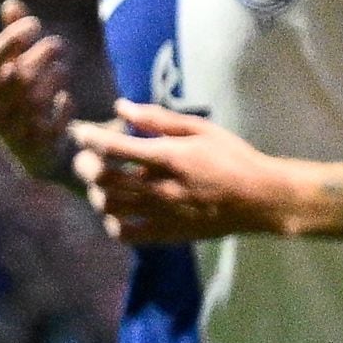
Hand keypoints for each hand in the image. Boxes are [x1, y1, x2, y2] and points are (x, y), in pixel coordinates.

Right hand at [0, 0, 74, 184]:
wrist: (39, 155)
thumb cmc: (23, 101)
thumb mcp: (15, 69)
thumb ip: (12, 39)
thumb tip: (10, 3)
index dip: (11, 40)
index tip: (35, 24)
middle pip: (14, 77)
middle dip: (38, 56)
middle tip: (58, 43)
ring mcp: (13, 133)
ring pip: (32, 99)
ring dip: (50, 79)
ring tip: (63, 68)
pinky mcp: (37, 150)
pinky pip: (51, 124)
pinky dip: (60, 109)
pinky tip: (65, 99)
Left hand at [73, 101, 297, 241]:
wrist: (262, 199)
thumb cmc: (232, 157)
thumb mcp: (200, 128)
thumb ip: (158, 119)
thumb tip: (120, 107)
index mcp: (168, 158)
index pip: (114, 147)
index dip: (89, 137)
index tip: (80, 131)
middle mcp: (160, 187)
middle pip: (103, 179)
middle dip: (85, 165)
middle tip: (86, 157)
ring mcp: (162, 214)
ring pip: (109, 207)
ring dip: (96, 192)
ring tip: (101, 183)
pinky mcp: (168, 234)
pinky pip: (126, 235)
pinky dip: (112, 223)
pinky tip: (117, 211)